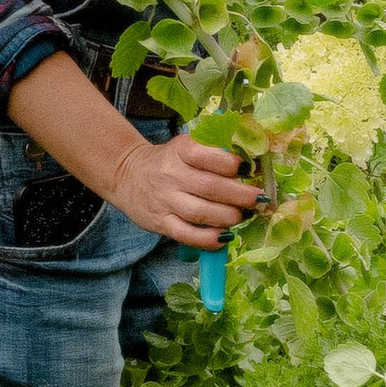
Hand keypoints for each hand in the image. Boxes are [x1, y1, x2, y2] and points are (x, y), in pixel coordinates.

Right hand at [101, 132, 264, 249]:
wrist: (128, 175)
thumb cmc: (169, 161)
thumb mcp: (186, 147)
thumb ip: (214, 152)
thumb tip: (251, 165)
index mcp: (180, 151)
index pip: (203, 154)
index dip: (228, 163)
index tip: (248, 169)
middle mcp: (171, 175)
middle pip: (209, 187)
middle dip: (239, 195)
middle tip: (257, 199)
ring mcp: (165, 200)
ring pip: (199, 212)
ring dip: (227, 217)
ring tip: (242, 216)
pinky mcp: (160, 222)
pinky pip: (185, 234)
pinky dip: (207, 239)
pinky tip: (224, 238)